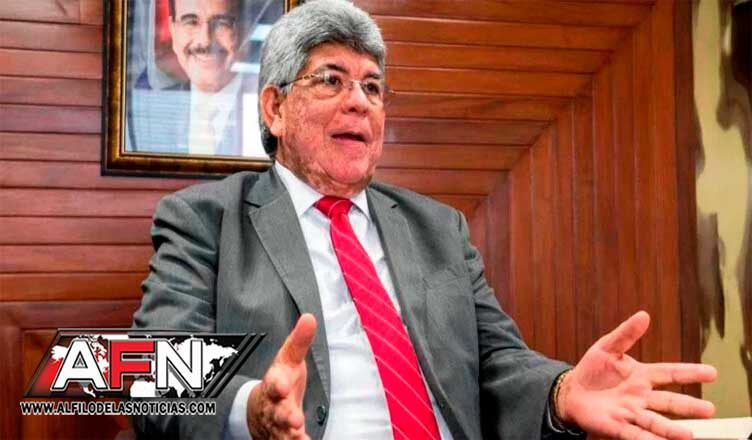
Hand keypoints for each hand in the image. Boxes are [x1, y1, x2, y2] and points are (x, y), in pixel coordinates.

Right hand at [247, 314, 316, 439]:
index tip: (282, 385)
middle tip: (293, 418)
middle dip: (285, 414)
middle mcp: (274, 405)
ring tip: (297, 435)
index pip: (273, 383)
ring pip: (281, 430)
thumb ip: (299, 341)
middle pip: (277, 410)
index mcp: (275, 383)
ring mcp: (278, 423)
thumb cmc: (280, 380)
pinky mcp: (283, 436)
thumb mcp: (288, 359)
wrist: (260, 409)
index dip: (277, 384)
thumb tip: (309, 318)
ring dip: (289, 434)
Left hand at [557, 311, 717, 439]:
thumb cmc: (593, 369)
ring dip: (671, 429)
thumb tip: (644, 315)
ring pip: (655, 422)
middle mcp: (641, 396)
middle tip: (710, 409)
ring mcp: (631, 412)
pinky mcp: (617, 426)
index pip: (670, 373)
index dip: (690, 373)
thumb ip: (626, 334)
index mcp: (642, 375)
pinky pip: (634, 434)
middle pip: (668, 402)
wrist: (572, 391)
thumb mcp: (607, 347)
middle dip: (689, 406)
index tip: (712, 372)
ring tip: (688, 435)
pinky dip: (647, 439)